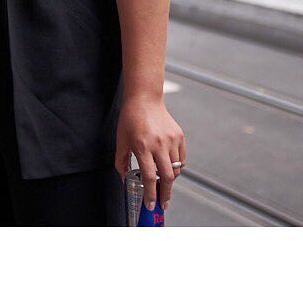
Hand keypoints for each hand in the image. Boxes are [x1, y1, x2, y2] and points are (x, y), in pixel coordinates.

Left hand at [115, 94, 185, 212]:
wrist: (144, 98)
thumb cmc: (130, 119)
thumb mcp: (121, 140)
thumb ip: (121, 162)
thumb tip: (124, 179)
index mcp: (142, 146)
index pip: (149, 177)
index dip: (150, 194)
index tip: (151, 204)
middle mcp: (159, 144)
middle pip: (167, 177)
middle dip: (166, 194)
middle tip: (163, 204)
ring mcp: (171, 140)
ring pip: (176, 169)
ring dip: (170, 180)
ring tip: (163, 183)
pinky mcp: (179, 136)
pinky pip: (181, 159)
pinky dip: (176, 167)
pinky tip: (168, 168)